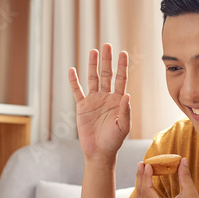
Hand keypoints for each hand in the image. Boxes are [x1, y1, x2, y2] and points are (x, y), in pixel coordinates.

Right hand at [68, 43, 130, 159]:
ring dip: (92, 65)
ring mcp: (93, 100)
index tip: (123, 52)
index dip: (122, 66)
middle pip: (107, 74)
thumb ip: (125, 111)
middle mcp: (106, 97)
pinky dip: (74, 81)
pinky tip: (72, 70)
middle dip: (107, 60)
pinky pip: (77, 91)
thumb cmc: (114, 141)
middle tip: (107, 45)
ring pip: (93, 79)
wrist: (99, 152)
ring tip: (93, 51)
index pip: (120, 79)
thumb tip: (126, 95)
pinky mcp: (82, 106)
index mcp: (118, 100)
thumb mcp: (123, 127)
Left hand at [134, 158, 198, 197]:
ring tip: (144, 171)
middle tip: (142, 164)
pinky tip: (149, 184)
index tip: (147, 163)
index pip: (146, 189)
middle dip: (140, 178)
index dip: (145, 175)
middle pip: (141, 194)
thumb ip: (184, 176)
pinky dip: (146, 193)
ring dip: (142, 185)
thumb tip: (182, 160)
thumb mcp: (191, 194)